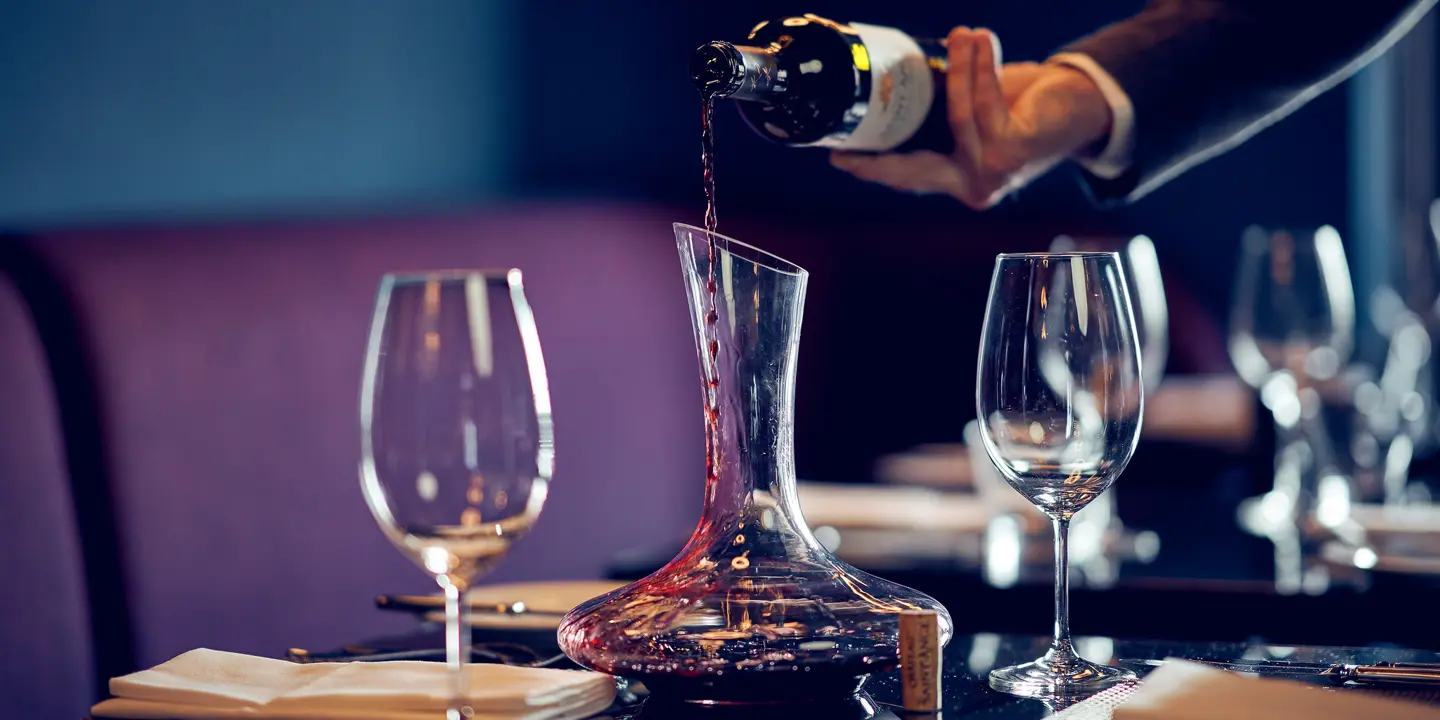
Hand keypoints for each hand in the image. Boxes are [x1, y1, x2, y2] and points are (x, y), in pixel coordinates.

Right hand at [830, 27, 1113, 209]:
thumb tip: (895, 87)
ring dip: (958, 68)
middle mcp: (973, 187)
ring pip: (957, 116)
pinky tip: (980, 40)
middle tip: (862, 106)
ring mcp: (993, 174)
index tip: (839, 158)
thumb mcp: (976, 114)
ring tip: (960, 33)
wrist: (1083, 107)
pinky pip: (984, 102)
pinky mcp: (1015, 151)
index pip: (907, 178)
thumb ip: (943, 116)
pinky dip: (981, 67)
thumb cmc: (1025, 107)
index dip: (871, 169)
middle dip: (887, 133)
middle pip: (915, 162)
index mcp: (959, 181)